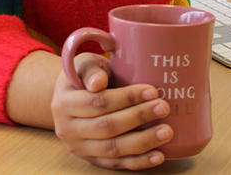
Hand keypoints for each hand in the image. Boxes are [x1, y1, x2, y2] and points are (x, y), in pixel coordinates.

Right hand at [51, 52, 172, 169]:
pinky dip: (139, 162)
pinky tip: (158, 155)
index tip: (152, 91)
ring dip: (143, 142)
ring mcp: (80, 147)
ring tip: (166, 131)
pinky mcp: (91, 159)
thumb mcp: (84, 65)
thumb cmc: (84, 77)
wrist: (70, 99)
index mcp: (64, 103)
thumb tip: (98, 83)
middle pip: (107, 127)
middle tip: (163, 108)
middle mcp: (68, 129)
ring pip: (113, 149)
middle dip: (138, 117)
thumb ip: (91, 70)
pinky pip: (117, 164)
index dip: (126, 98)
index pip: (99, 102)